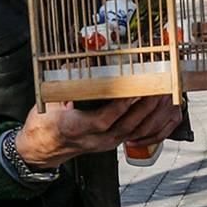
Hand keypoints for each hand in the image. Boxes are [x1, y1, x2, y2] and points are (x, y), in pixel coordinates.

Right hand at [12, 96, 182, 169]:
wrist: (43, 147)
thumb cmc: (45, 123)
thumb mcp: (50, 100)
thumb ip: (67, 80)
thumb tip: (84, 58)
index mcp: (74, 128)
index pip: (103, 120)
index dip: (121, 106)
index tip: (135, 89)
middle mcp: (94, 140)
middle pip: (126, 126)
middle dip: (144, 106)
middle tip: (157, 87)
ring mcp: (106, 144)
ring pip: (136, 132)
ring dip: (153, 114)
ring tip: (163, 94)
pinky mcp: (114, 144)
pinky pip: (139, 137)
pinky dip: (153, 124)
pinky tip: (162, 111)